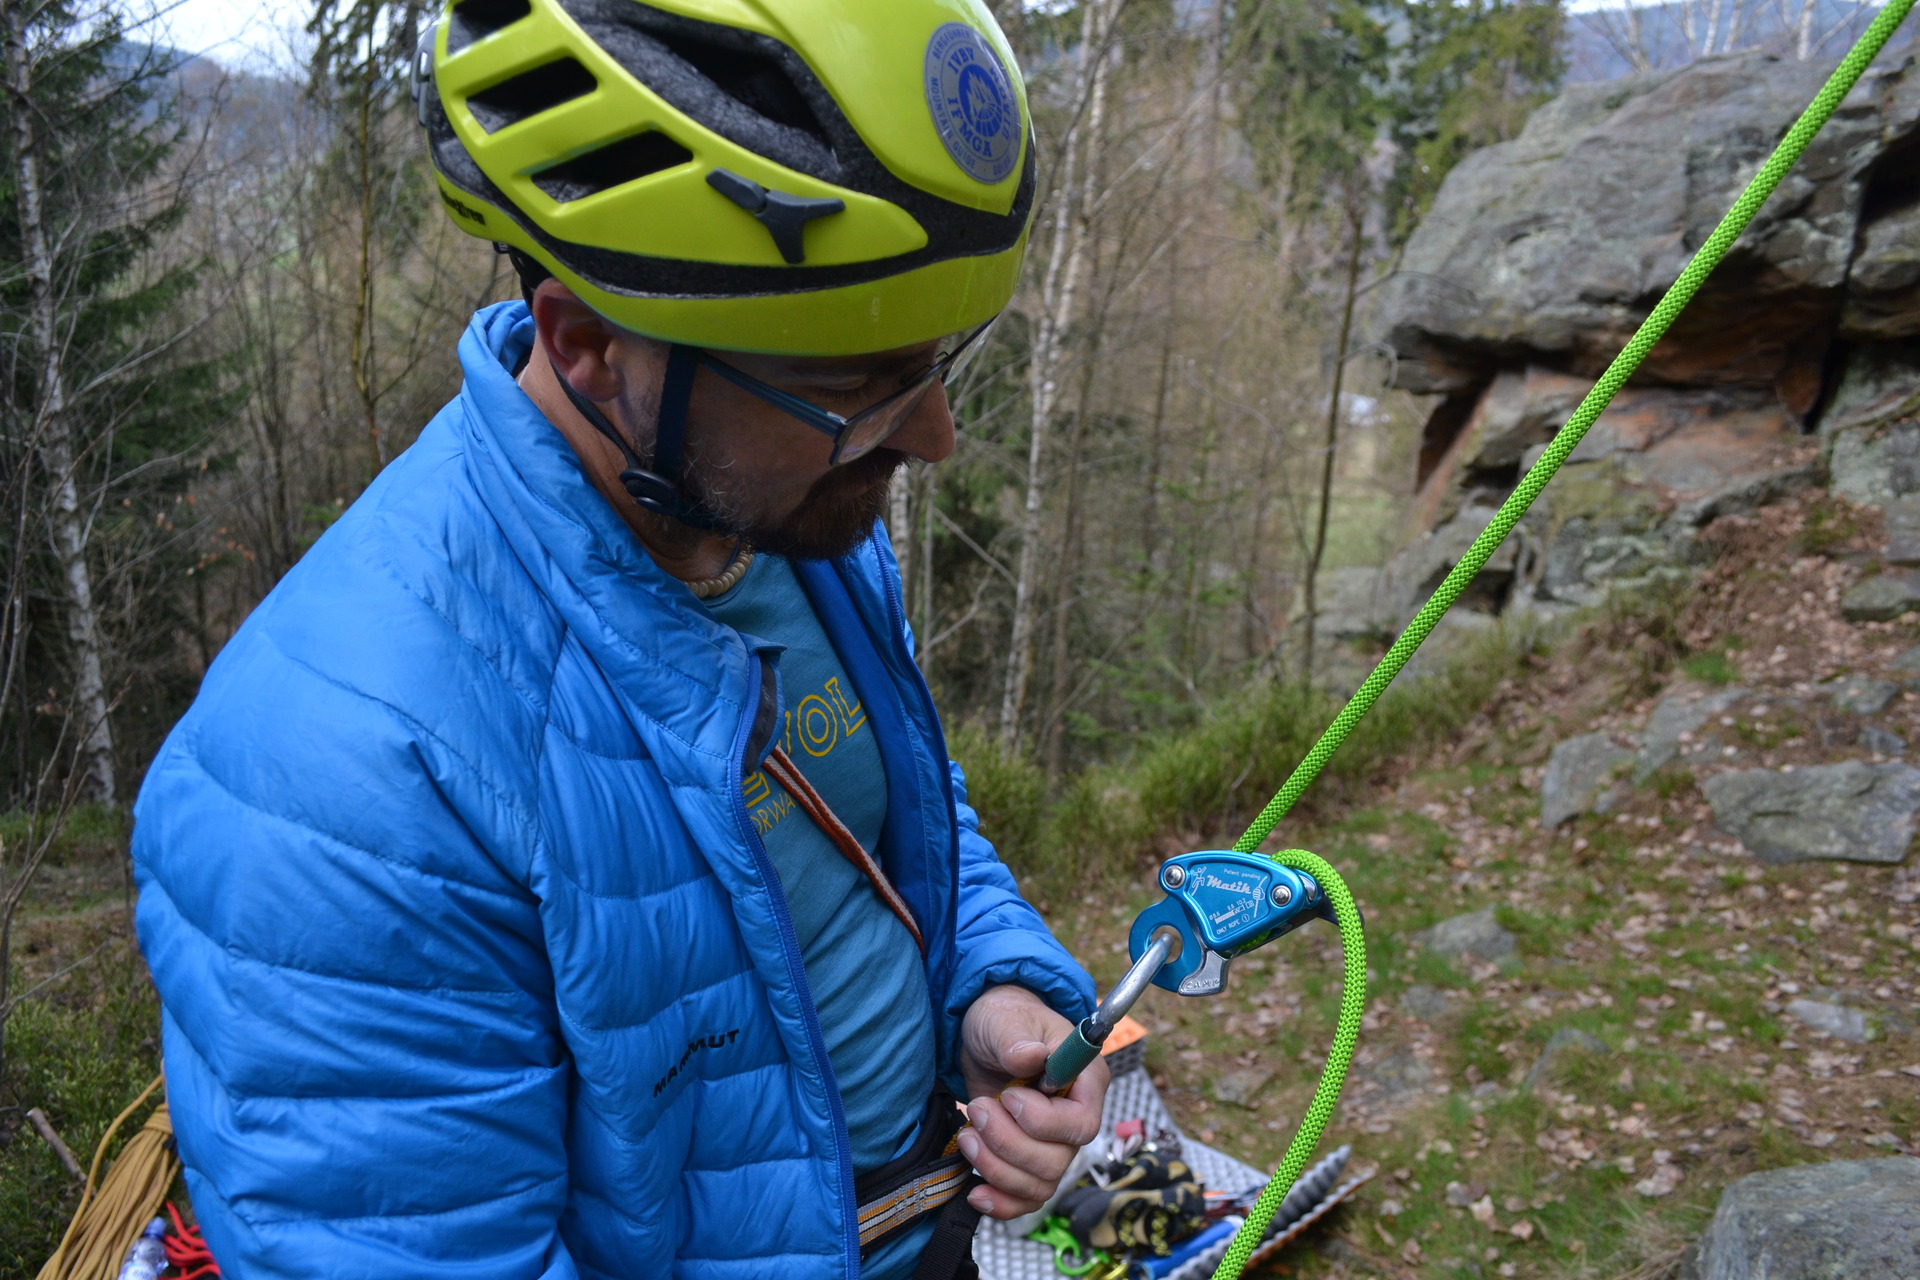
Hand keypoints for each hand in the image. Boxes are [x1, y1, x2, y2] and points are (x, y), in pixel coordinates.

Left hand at [956, 984, 1109, 1219]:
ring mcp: (1052, 1145)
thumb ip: (1017, 1040)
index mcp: (1086, 1082)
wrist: (986, 1035)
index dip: (1041, 1121)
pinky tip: (974, 1191)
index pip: (1082, 1124)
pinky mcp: (1027, 1161)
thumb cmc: (1005, 1019)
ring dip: (995, 1167)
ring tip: (966, 1135)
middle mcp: (1075, 1119)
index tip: (1008, 1097)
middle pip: (1056, 1161)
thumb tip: (1030, 1058)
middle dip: (1008, 1143)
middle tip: (978, 1109)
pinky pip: (1025, 1200)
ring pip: (1038, 1185)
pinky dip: (999, 1203)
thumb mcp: (1005, 1019)